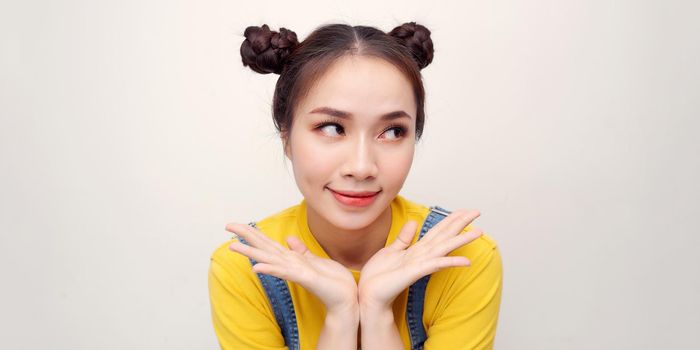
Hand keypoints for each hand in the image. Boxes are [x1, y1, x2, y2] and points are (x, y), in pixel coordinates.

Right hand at [225, 223, 358, 313]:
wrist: (345, 297)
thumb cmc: (332, 281)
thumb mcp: (314, 260)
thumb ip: (300, 250)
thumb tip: (288, 239)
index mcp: (291, 259)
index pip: (268, 243)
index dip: (253, 233)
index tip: (237, 224)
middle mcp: (289, 264)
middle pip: (263, 247)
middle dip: (246, 237)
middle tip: (227, 227)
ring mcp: (294, 272)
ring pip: (269, 259)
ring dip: (251, 252)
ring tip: (233, 245)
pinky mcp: (304, 278)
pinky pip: (284, 272)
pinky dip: (270, 269)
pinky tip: (256, 267)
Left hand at [357, 209, 483, 309]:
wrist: (369, 294)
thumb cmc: (378, 276)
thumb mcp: (391, 251)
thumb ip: (404, 238)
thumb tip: (414, 222)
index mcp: (416, 250)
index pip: (437, 231)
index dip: (449, 219)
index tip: (463, 210)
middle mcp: (422, 256)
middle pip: (444, 236)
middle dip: (460, 224)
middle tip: (477, 212)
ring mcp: (420, 264)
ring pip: (444, 248)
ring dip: (461, 240)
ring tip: (479, 232)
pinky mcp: (415, 272)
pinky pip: (435, 265)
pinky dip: (451, 262)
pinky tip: (466, 261)